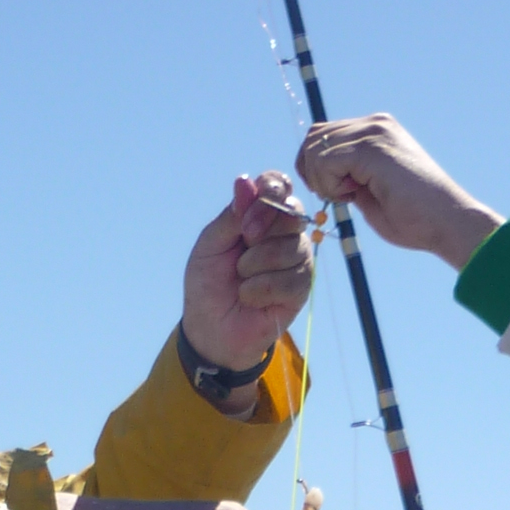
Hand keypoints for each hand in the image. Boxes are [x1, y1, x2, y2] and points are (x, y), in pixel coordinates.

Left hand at [180, 173, 313, 394]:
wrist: (210, 328)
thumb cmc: (208, 283)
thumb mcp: (210, 245)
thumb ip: (230, 216)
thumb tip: (245, 181)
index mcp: (260, 214)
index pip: (278, 185)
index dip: (270, 192)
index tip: (247, 215)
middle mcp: (283, 232)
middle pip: (292, 212)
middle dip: (262, 228)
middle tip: (242, 247)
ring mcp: (296, 259)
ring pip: (292, 247)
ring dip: (256, 265)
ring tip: (241, 279)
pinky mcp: (301, 288)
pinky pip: (291, 279)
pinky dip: (262, 289)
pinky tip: (250, 297)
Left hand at [297, 116, 501, 268]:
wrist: (448, 223)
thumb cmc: (414, 219)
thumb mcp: (370, 194)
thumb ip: (347, 179)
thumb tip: (319, 176)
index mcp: (376, 131)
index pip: (323, 135)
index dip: (316, 168)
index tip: (338, 194)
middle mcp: (374, 124)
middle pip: (314, 136)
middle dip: (314, 173)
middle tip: (340, 197)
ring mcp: (374, 131)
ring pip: (316, 148)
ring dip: (322, 180)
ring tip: (349, 197)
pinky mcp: (372, 147)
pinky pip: (325, 161)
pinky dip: (330, 185)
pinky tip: (353, 196)